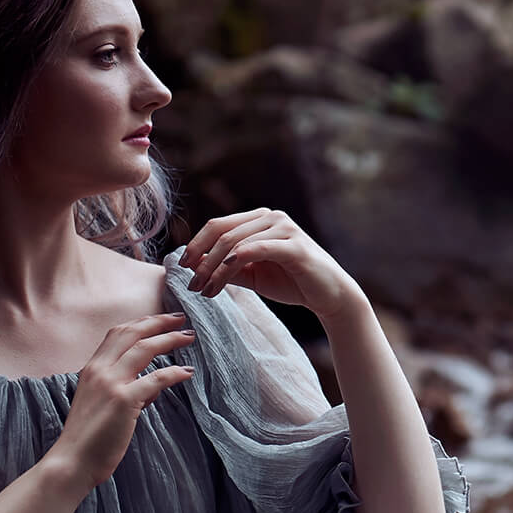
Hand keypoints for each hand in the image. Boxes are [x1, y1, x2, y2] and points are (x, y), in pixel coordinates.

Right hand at [45, 312, 195, 489]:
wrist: (72, 461)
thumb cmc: (88, 438)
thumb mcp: (101, 404)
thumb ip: (123, 389)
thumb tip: (152, 386)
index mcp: (92, 369)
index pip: (117, 334)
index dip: (141, 322)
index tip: (161, 318)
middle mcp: (99, 370)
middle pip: (132, 333)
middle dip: (159, 322)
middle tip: (181, 318)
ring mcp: (111, 384)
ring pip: (145, 349)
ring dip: (170, 340)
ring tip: (188, 337)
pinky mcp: (124, 400)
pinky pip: (156, 379)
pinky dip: (174, 372)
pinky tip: (187, 372)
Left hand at [183, 208, 363, 322]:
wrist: (330, 295)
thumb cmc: (293, 282)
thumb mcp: (253, 274)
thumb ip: (228, 267)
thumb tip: (195, 267)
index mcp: (260, 219)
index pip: (218, 225)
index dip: (196, 244)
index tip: (183, 268)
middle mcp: (271, 217)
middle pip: (222, 231)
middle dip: (201, 259)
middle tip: (191, 284)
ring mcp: (284, 228)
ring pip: (234, 243)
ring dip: (213, 268)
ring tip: (205, 290)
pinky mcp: (294, 245)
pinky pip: (255, 250)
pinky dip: (233, 263)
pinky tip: (221, 277)